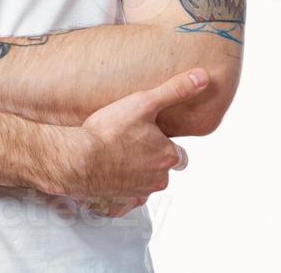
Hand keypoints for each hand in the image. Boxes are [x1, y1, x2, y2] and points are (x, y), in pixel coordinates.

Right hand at [51, 68, 206, 216]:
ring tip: (114, 156)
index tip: (150, 137)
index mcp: (168, 156)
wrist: (78, 158)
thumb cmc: (108, 132)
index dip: (165, 144)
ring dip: (134, 173)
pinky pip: (125, 199)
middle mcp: (158, 179)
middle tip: (129, 144)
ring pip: (144, 184)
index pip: (178, 154)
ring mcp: (138, 193)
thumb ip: (175, 90)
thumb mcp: (144, 103)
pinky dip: (118, 190)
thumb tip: (202, 77)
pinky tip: (106, 175)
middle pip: (161, 170)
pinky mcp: (119, 203)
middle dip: (150, 160)